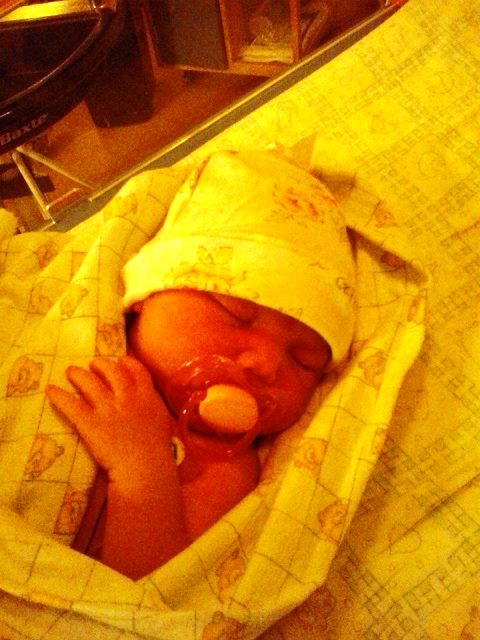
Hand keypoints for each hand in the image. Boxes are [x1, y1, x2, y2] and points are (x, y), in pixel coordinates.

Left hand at [46, 356, 174, 483]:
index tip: (120, 361)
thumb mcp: (162, 422)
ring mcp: (107, 409)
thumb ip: (153, 406)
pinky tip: (50, 390)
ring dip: (78, 374)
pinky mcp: (90, 422)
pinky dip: (58, 396)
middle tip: (93, 364)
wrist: (144, 468)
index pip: (136, 370)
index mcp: (147, 396)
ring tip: (71, 371)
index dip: (126, 363)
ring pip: (89, 382)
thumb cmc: (157, 451)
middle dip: (101, 365)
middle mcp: (127, 397)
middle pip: (111, 371)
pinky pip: (70, 404)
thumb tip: (148, 401)